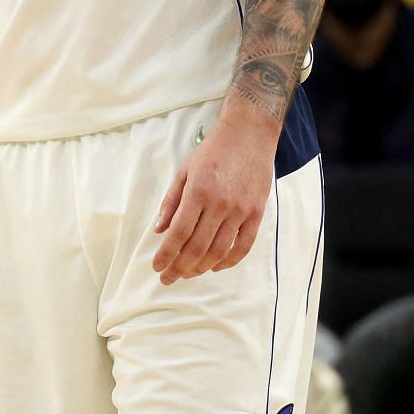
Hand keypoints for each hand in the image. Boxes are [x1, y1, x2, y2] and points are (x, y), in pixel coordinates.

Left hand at [152, 113, 273, 283]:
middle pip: (197, 247)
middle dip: (180, 267)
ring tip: (188, 274)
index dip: (167, 254)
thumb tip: (159, 229)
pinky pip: (243, 246)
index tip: (157, 267)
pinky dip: (229, 261)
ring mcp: (240, 210)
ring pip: (219, 251)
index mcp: (198, 191)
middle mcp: (220, 204)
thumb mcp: (184, 170)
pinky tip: (215, 266)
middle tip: (169, 278)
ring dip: (201, 267)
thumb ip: (171, 201)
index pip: (179, 232)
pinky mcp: (256, 213)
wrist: (248, 135)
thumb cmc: (212, 151)